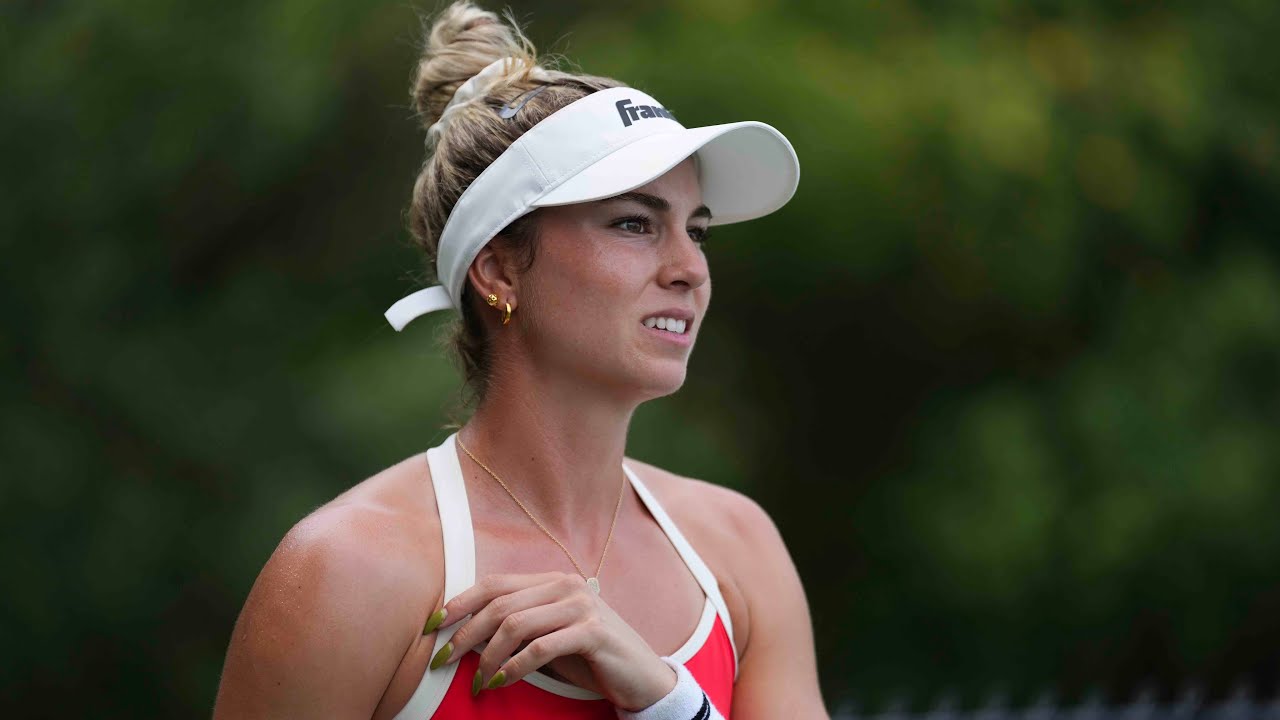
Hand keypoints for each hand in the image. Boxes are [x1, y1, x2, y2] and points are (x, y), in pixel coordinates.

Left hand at [428, 571, 677, 709]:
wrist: (642, 676)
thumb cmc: (590, 658)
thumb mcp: (549, 637)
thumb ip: (518, 628)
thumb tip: (466, 636)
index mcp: (552, 581)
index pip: (494, 584)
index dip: (459, 602)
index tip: (432, 626)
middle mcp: (566, 585)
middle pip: (499, 604)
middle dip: (465, 634)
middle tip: (443, 660)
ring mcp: (581, 605)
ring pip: (515, 625)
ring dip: (488, 658)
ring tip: (478, 682)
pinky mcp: (592, 631)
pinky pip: (540, 648)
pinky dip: (514, 667)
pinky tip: (501, 682)